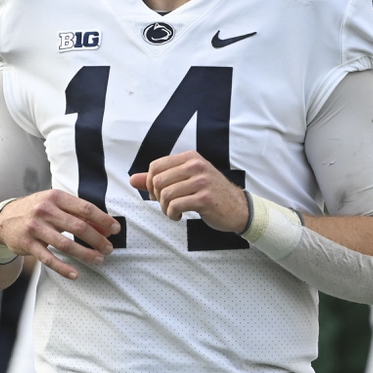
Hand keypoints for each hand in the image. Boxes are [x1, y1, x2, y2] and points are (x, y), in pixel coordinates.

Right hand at [0, 190, 120, 280]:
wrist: (4, 218)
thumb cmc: (37, 210)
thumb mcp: (55, 204)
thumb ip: (77, 213)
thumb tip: (104, 226)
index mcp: (56, 197)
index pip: (85, 208)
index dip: (103, 219)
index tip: (115, 229)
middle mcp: (46, 210)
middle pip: (78, 227)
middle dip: (97, 239)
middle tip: (109, 248)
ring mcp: (36, 228)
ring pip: (65, 244)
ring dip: (85, 254)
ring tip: (98, 260)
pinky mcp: (28, 244)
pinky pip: (48, 258)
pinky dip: (63, 268)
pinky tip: (75, 274)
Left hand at [128, 150, 248, 232]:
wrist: (238, 208)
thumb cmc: (211, 193)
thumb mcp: (185, 181)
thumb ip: (158, 179)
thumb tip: (133, 179)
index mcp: (190, 157)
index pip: (156, 166)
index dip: (150, 183)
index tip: (158, 194)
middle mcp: (196, 165)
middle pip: (158, 180)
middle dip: (157, 197)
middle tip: (166, 205)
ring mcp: (202, 181)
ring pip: (166, 195)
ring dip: (165, 208)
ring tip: (174, 211)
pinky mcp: (205, 198)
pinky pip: (176, 206)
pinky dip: (172, 214)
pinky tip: (180, 215)